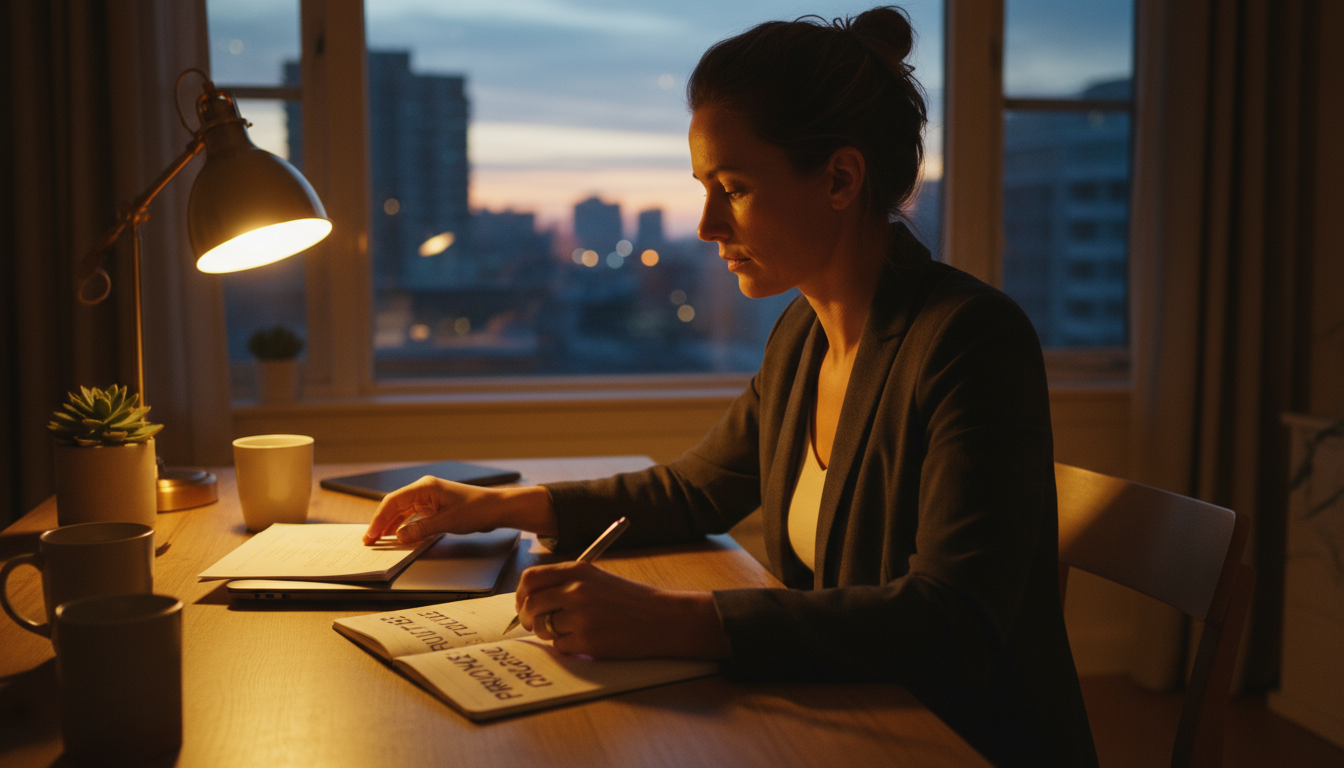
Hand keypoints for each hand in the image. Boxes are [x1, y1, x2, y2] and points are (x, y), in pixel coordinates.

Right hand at [362, 478, 554, 544]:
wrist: (497, 508)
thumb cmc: (476, 510)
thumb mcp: (447, 523)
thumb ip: (421, 530)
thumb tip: (399, 537)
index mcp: (424, 487)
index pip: (393, 501)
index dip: (379, 519)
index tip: (371, 534)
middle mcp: (424, 489)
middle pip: (394, 505)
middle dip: (381, 523)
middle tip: (369, 541)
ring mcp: (429, 497)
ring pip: (402, 511)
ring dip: (391, 525)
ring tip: (379, 540)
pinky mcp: (434, 505)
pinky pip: (413, 515)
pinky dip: (404, 525)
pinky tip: (398, 535)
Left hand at [515, 562, 730, 659]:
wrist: (663, 618)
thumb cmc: (631, 600)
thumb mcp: (598, 580)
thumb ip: (566, 585)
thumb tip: (532, 600)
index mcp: (578, 571)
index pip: (531, 579)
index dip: (521, 595)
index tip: (523, 605)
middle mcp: (576, 590)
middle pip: (530, 605)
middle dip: (527, 619)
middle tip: (535, 625)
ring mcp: (580, 616)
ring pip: (543, 628)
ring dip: (550, 633)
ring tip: (571, 631)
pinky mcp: (587, 640)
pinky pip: (560, 646)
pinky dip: (568, 646)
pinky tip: (588, 640)